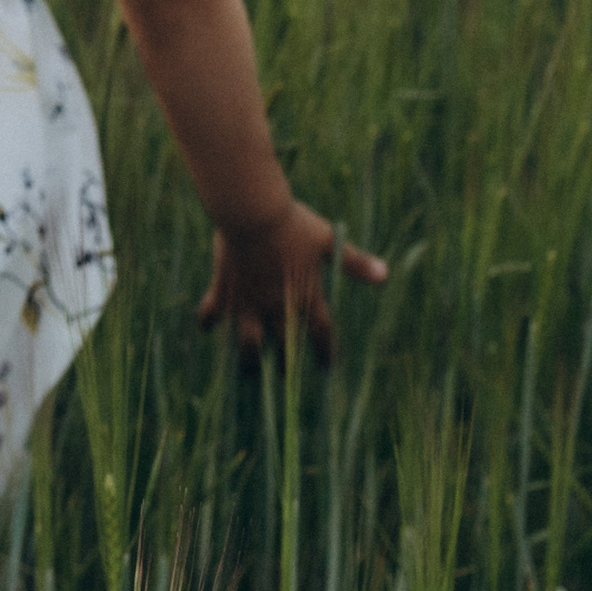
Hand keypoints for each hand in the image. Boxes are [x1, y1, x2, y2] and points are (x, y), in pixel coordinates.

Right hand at [198, 202, 386, 365]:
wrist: (253, 213)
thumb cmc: (293, 225)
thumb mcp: (328, 241)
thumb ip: (355, 262)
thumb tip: (385, 275)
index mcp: (305, 297)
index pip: (321, 335)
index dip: (324, 353)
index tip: (326, 367)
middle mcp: (277, 307)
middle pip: (283, 348)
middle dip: (285, 366)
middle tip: (285, 377)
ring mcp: (249, 302)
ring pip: (247, 343)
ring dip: (248, 359)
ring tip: (248, 372)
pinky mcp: (224, 291)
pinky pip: (212, 312)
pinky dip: (208, 320)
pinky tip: (206, 328)